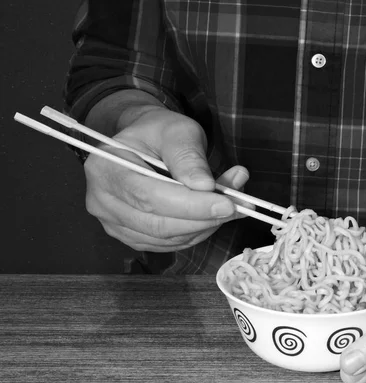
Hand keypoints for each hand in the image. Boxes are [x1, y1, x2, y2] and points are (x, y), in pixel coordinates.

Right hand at [84, 106, 249, 251]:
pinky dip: (197, 232)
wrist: (143, 143)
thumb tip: (204, 186)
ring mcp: (114, 223)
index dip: (191, 205)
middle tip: (240, 205)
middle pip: (158, 223)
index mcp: (106, 168)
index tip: (227, 203)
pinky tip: (213, 214)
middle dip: (204, 218)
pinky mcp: (132, 236)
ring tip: (233, 203)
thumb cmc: (158, 132)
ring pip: (167, 238)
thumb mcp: (177, 130)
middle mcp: (102, 201)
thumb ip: (188, 157)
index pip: (149, 196)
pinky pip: (170, 244)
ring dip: (206, 226)